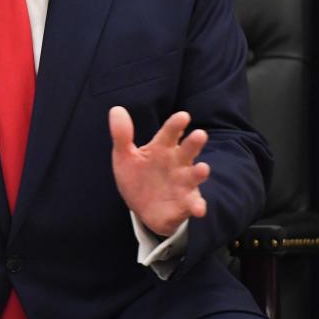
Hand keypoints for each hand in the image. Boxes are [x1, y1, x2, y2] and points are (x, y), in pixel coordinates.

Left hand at [109, 107, 209, 236]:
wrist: (141, 208)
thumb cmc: (136, 176)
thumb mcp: (124, 156)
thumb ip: (122, 135)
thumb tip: (116, 109)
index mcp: (162, 148)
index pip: (170, 133)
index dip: (175, 125)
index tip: (183, 116)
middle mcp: (177, 163)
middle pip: (187, 150)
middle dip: (194, 143)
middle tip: (200, 134)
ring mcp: (183, 183)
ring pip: (194, 175)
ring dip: (199, 172)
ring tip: (203, 169)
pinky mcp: (185, 203)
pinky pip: (194, 204)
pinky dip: (198, 206)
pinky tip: (199, 208)